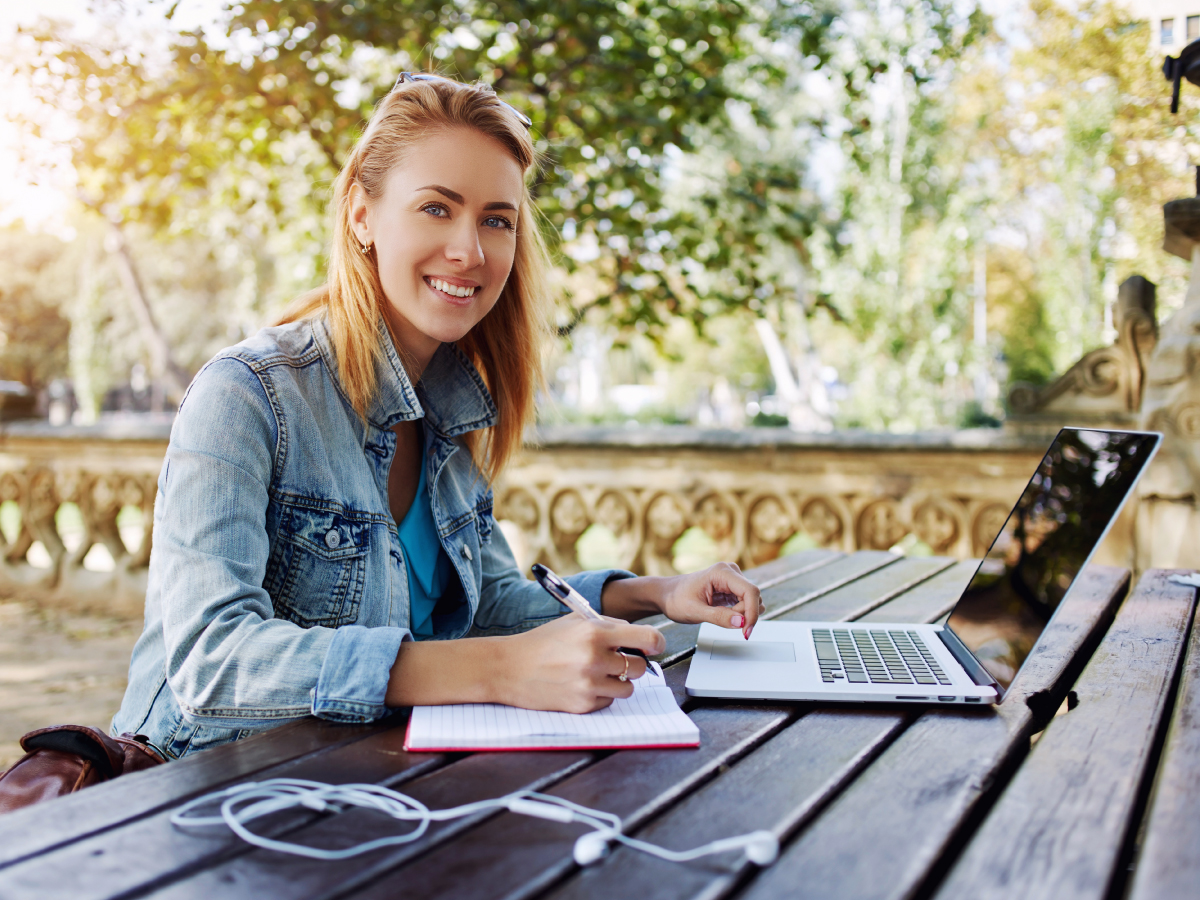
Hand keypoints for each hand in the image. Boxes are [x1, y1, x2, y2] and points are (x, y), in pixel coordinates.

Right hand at [495, 613, 665, 713]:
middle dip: (632, 662)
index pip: (646, 638)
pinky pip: (609, 702)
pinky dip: (602, 695)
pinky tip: (582, 685)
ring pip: (628, 688)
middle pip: (639, 666)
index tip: (656, 645)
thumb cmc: (543, 642)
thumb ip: (607, 626)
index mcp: (594, 632)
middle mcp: (594, 659)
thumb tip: (640, 637)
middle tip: (618, 659)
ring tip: (598, 673)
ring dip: (619, 681)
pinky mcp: (582, 705)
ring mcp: (589, 685)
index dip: (657, 642)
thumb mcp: (574, 622)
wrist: (509, 668)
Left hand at [602, 562, 763, 638]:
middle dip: (745, 615)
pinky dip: (739, 613)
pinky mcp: (732, 588)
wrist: (667, 595)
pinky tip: (724, 615)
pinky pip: (746, 602)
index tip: (746, 632)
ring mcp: (732, 579)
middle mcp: (730, 572)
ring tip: (719, 616)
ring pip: (752, 600)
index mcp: (721, 572)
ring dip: (742, 614)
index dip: (752, 613)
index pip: (751, 591)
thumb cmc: (676, 599)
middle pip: (753, 596)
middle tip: (724, 623)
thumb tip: (741, 622)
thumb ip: (718, 617)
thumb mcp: (694, 611)